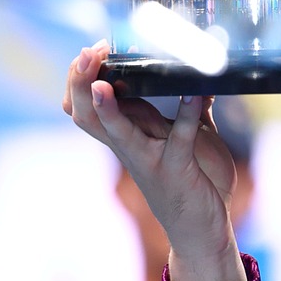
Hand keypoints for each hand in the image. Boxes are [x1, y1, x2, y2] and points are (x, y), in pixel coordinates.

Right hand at [63, 43, 247, 280]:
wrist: (200, 232)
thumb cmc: (192, 183)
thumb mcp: (189, 140)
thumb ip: (190, 112)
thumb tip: (198, 78)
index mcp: (129, 136)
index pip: (90, 104)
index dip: (83, 78)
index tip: (91, 48)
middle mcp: (130, 148)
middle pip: (88, 115)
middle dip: (80, 84)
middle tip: (86, 52)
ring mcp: (149, 160)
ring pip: (116, 132)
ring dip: (108, 108)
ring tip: (100, 82)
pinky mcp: (176, 170)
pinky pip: (180, 139)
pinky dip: (188, 114)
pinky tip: (196, 92)